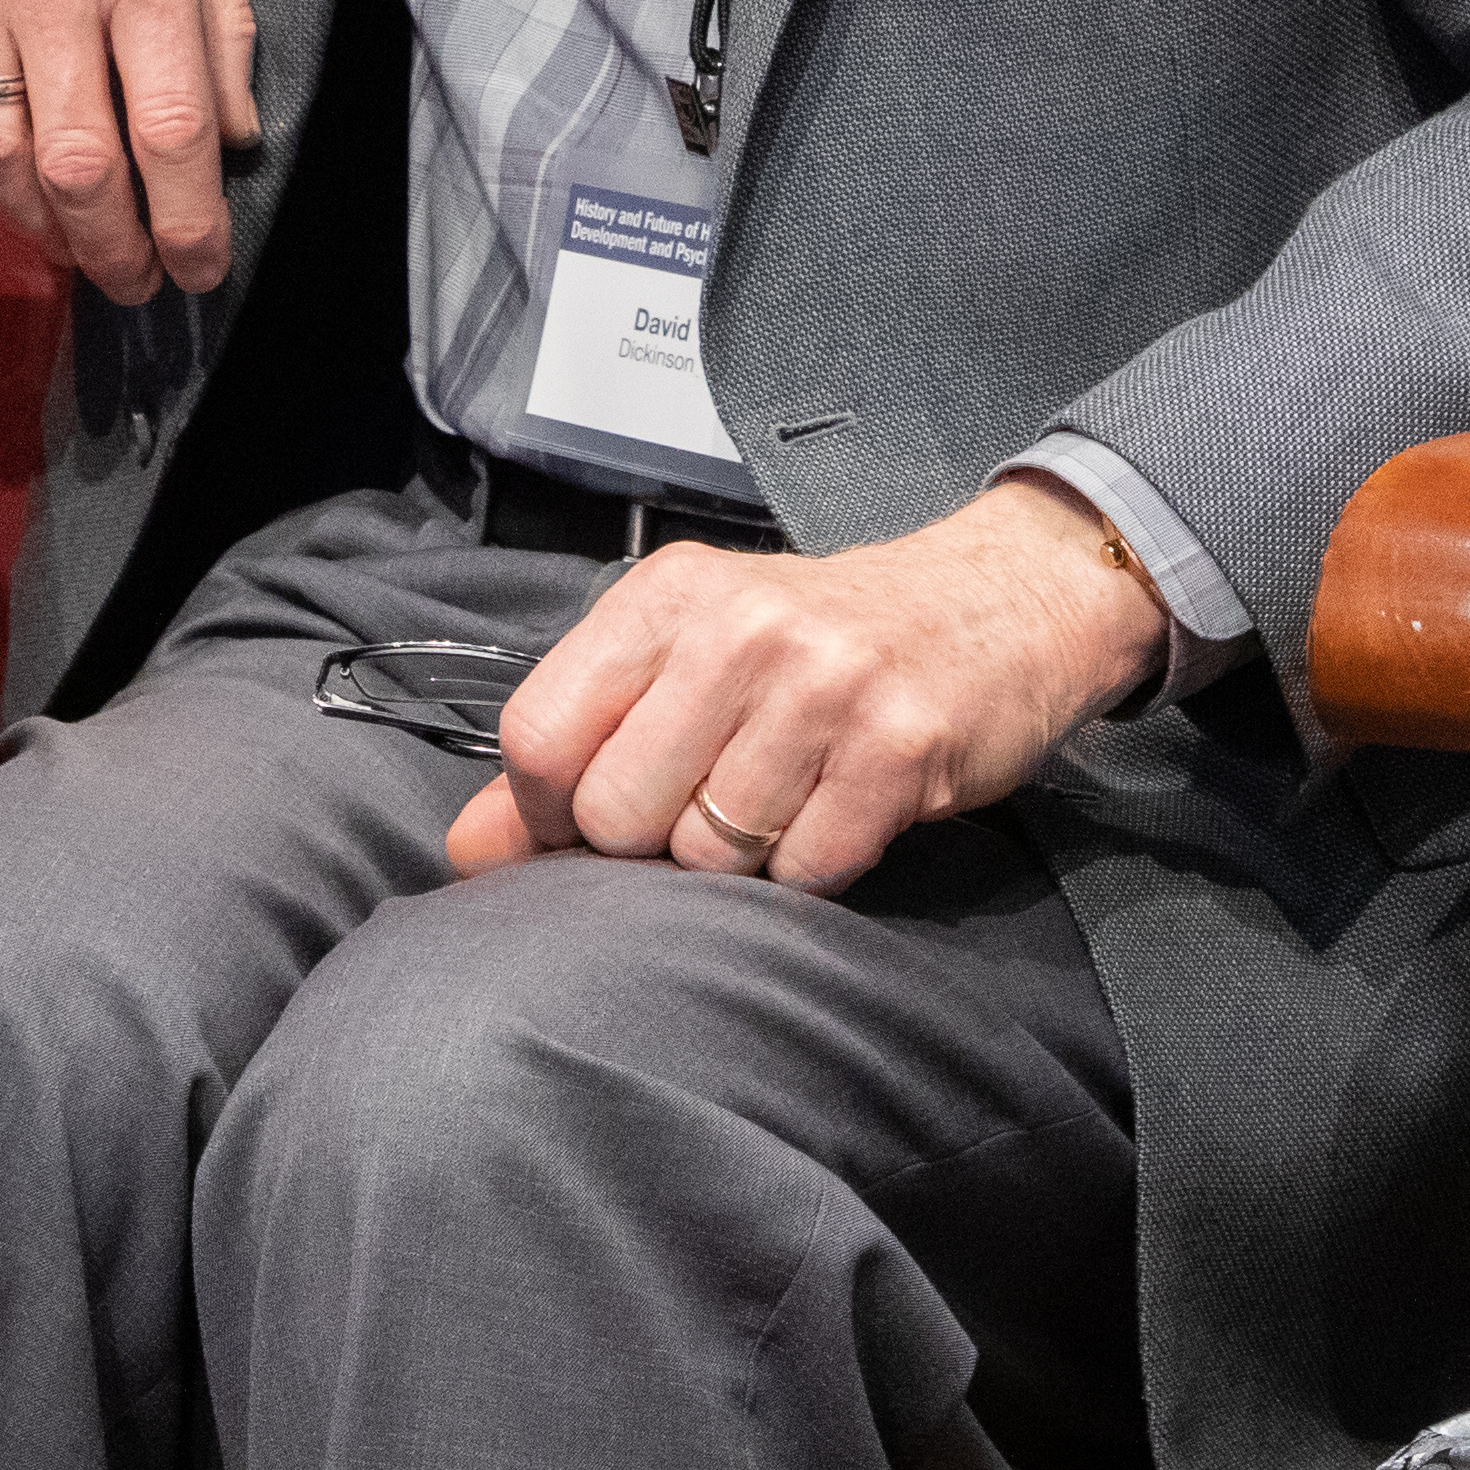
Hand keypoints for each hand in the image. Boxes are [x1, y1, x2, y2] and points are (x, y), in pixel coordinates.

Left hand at [439, 480, 1166, 893]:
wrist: (999, 601)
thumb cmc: (823, 642)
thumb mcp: (688, 657)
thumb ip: (575, 746)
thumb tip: (469, 849)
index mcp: (665, 596)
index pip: (540, 737)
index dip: (549, 812)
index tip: (591, 818)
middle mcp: (739, 628)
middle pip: (618, 814)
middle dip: (653, 843)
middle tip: (710, 804)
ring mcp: (826, 685)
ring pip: (711, 857)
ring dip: (741, 859)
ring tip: (785, 797)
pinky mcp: (901, 748)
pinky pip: (806, 874)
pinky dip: (814, 867)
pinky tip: (840, 809)